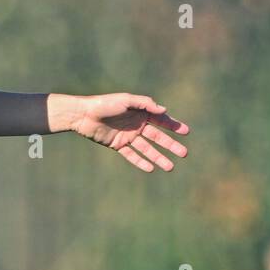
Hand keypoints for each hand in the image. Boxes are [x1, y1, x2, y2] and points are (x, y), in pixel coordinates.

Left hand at [65, 93, 188, 171]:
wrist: (83, 115)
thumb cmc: (105, 104)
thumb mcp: (126, 100)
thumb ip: (145, 104)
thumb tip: (164, 110)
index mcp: (140, 112)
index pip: (161, 120)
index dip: (173, 126)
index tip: (186, 132)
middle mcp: (136, 125)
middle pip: (157, 137)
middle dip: (171, 145)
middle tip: (184, 154)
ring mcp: (128, 136)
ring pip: (147, 149)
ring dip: (159, 157)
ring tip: (170, 167)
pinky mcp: (117, 145)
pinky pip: (131, 155)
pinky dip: (140, 162)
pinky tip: (151, 168)